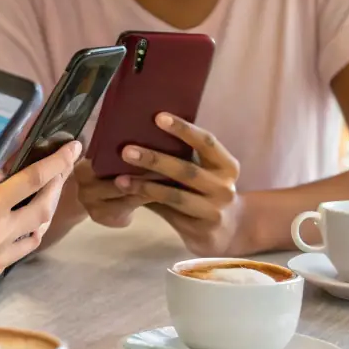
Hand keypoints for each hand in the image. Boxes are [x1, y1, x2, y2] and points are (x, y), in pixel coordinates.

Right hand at [0, 141, 80, 307]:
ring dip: (47, 207)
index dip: (58, 161)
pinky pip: (25, 247)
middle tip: (64, 165)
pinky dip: (32, 230)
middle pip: (45, 203)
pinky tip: (26, 222)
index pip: (33, 178)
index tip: (73, 147)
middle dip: (59, 182)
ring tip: (48, 191)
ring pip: (39, 227)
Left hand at [111, 115, 244, 254]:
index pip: (207, 142)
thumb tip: (141, 131)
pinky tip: (130, 195)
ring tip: (120, 179)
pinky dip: (149, 203)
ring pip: (175, 196)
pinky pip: (169, 213)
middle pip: (187, 170)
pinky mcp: (201, 231)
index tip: (158, 117)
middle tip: (126, 150)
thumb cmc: (206, 191)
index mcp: (226, 166)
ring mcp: (214, 211)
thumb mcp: (205, 173)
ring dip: (145, 186)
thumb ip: (182, 156)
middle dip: (155, 160)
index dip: (183, 129)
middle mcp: (224, 188)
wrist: (228, 231)